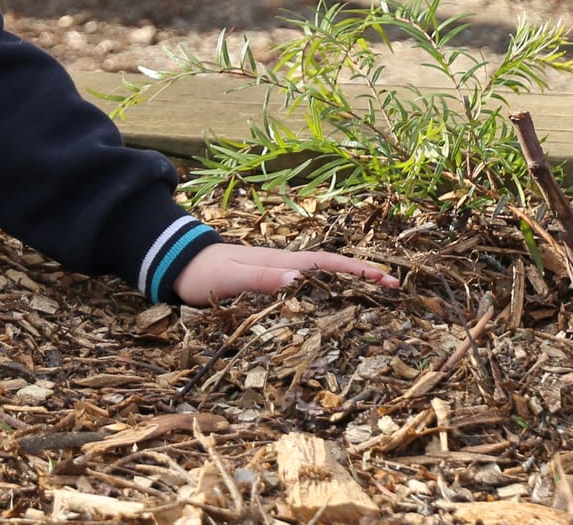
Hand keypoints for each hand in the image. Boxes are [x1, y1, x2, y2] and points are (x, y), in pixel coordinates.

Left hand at [173, 243, 399, 304]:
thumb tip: (299, 279)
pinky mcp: (267, 286)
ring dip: (347, 287)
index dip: (358, 271)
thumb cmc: (204, 273)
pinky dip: (325, 296)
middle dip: (363, 278)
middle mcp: (284, 267)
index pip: (328, 264)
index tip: (388, 280)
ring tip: (375, 304)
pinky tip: (331, 310)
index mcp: (282, 263)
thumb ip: (262, 277)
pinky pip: (304, 290)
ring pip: (321, 280)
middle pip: (332, 271)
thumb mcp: (231, 278)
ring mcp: (276, 275)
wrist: (178, 265)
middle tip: (395, 292)